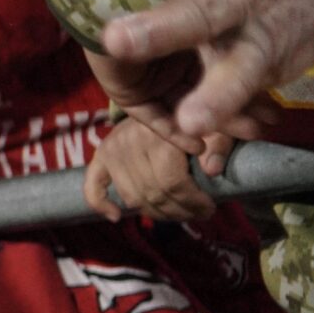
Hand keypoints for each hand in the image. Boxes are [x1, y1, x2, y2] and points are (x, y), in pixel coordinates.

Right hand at [83, 118, 223, 222]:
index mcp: (159, 134)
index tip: (210, 209)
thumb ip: (220, 145)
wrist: (165, 95)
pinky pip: (93, 186)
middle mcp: (129, 142)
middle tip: (197, 215)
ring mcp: (111, 150)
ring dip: (154, 213)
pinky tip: (117, 216)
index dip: (193, 202)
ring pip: (132, 197)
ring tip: (177, 214)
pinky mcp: (100, 156)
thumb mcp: (217, 126)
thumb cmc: (196, 117)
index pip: (173, 182)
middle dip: (178, 211)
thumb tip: (212, 171)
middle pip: (153, 193)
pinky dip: (101, 204)